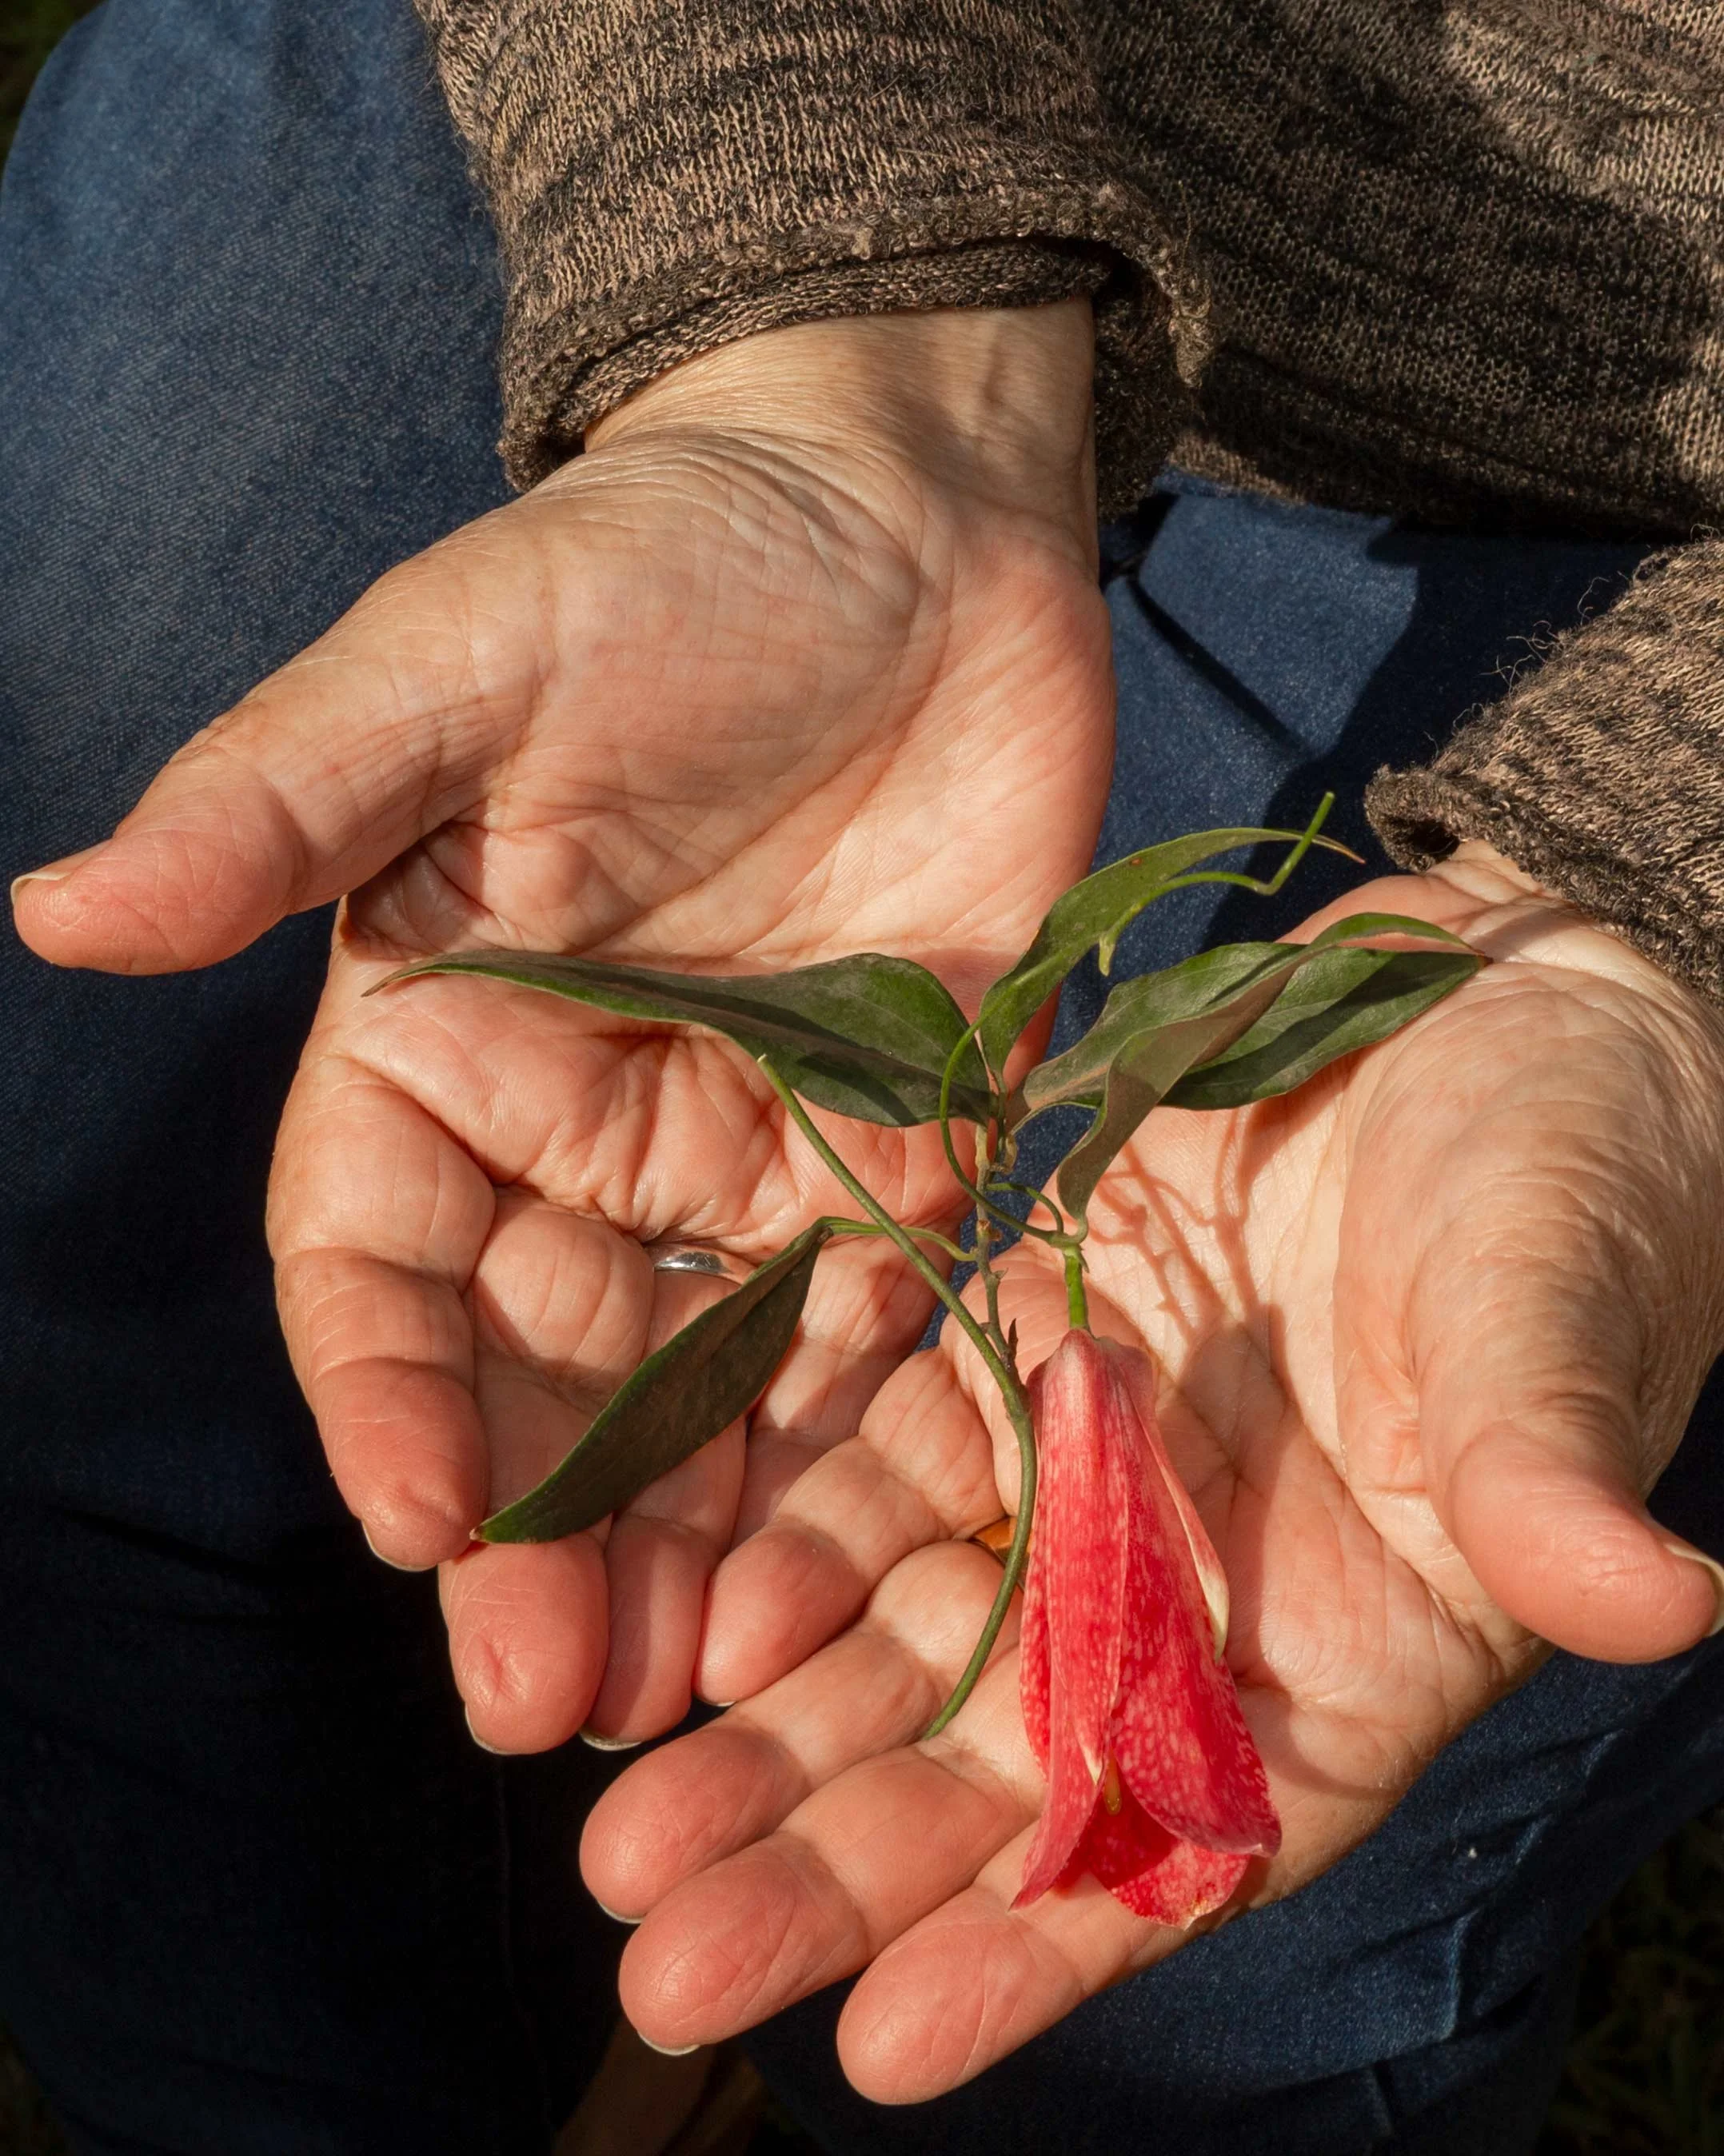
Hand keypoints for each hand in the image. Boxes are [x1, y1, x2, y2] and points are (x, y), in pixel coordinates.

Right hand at [10, 303, 1114, 1749]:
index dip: (391, 1396)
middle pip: (543, 1369)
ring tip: (697, 1697)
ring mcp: (754, 1151)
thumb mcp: (455, 665)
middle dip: (543, 1536)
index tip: (431, 1522)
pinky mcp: (911, 1144)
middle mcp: (587, 1125)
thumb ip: (282, 804)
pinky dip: (866, 1448)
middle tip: (558, 1699)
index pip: (381, 1259)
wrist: (913, 514)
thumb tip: (56, 914)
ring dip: (694, 1545)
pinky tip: (865, 1573)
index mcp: (445, 1038)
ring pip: (704, 1390)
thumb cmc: (670, 561)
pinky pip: (881, 1329)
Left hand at [580, 847, 1723, 2097]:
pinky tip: (696, 1609)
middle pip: (1005, 1769)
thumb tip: (1652, 1594)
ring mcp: (1100, 1474)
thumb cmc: (1579, 1184)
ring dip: (779, 1734)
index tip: (887, 2042)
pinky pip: (893, 1463)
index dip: (1043, 1946)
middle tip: (664, 1964)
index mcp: (1345, 1646)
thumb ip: (1542, 1464)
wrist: (1495, 1014)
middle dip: (843, 1867)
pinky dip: (803, 1543)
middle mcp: (1201, 1590)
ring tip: (624, 1844)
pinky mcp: (1026, 1347)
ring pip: (919, 1636)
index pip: (1187, 1843)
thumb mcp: (1554, 1317)